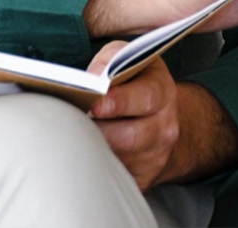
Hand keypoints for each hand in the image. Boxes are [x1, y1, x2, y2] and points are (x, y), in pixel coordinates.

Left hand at [86, 50, 237, 188]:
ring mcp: (155, 157)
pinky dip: (95, 166)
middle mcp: (164, 127)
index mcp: (162, 92)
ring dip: (91, 148)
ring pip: (116, 159)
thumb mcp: (127, 58)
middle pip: (128, 137)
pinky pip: (113, 177)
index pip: (144, 98)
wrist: (159, 119)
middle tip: (73, 121)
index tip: (94, 104)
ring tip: (73, 135)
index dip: (118, 102)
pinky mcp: (142, 179)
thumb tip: (89, 81)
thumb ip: (109, 60)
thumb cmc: (135, 83)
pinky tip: (85, 152)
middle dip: (98, 130)